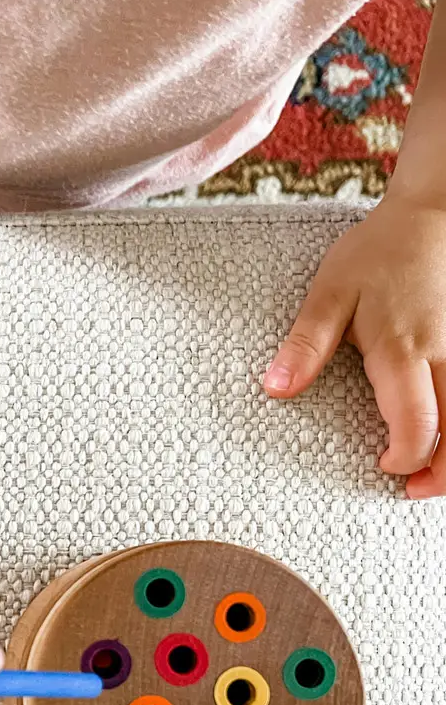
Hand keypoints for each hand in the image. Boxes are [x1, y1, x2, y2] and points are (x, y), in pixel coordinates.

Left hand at [264, 194, 445, 497]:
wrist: (434, 214)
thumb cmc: (378, 255)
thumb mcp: (328, 295)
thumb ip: (304, 346)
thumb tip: (276, 389)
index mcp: (405, 353)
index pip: (418, 425)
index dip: (404, 457)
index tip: (382, 464)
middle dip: (442, 473)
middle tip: (412, 489)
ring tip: (433, 472)